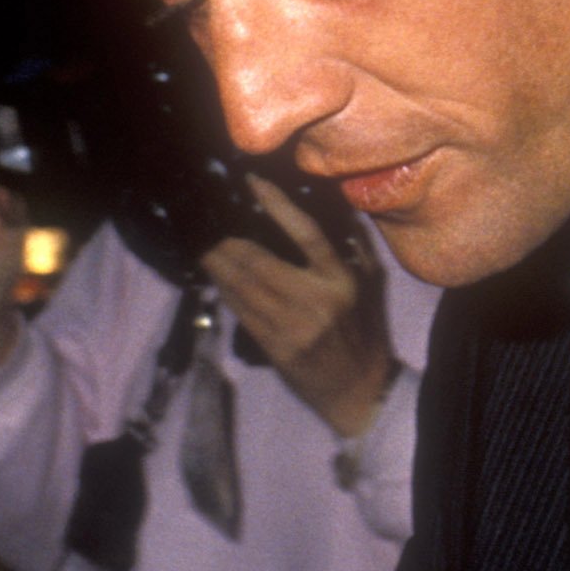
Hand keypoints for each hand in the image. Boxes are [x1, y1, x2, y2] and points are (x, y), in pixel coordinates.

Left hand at [201, 177, 397, 437]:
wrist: (357, 388)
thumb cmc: (362, 329)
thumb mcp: (367, 284)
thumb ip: (350, 246)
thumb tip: (324, 206)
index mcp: (340, 279)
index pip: (307, 233)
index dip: (277, 204)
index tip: (252, 182)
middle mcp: (314, 299)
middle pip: (258, 259)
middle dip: (227, 239)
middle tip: (207, 219)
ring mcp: (290, 325)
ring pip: (241, 284)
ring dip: (217, 262)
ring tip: (202, 242)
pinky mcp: (273, 346)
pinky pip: (240, 309)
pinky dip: (224, 288)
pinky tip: (215, 275)